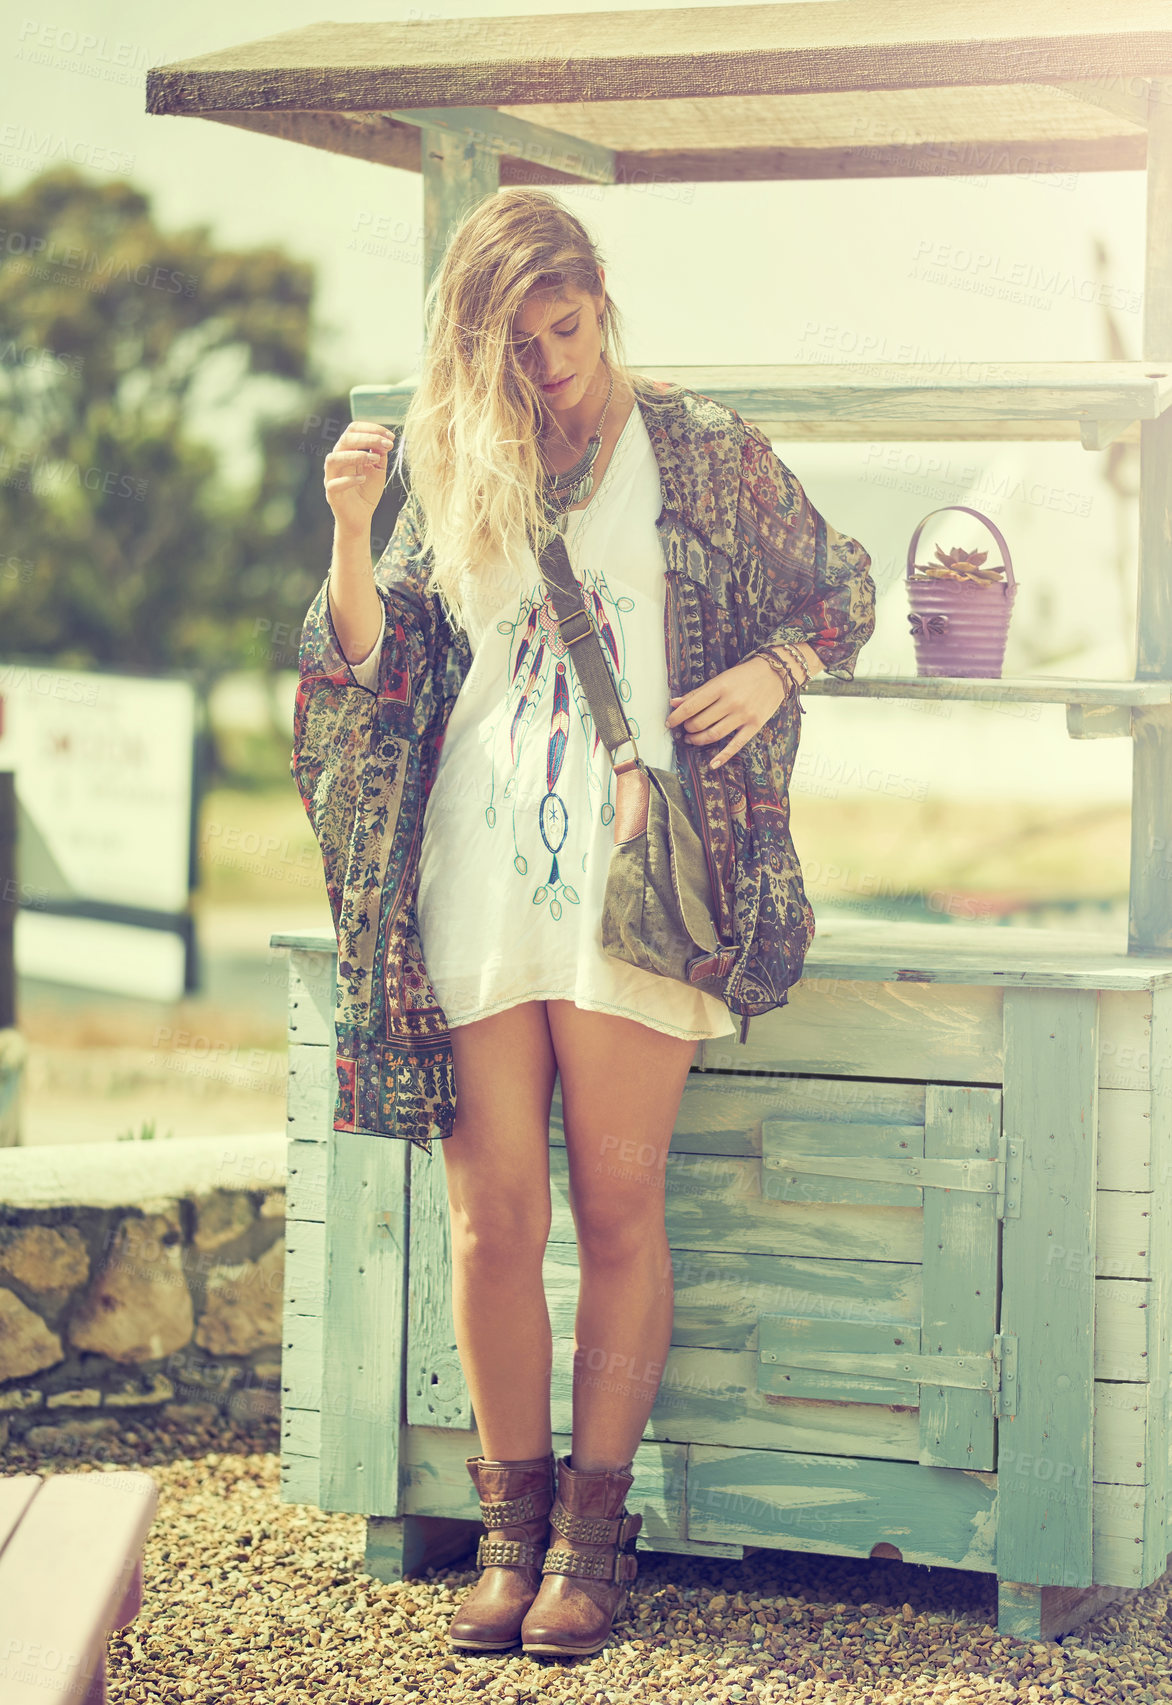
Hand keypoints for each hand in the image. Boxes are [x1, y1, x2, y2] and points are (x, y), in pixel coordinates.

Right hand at [324, 418, 396, 531]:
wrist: (361, 518)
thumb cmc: (367, 491)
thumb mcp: (378, 470)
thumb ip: (380, 454)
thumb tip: (384, 440)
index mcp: (346, 451)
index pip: (353, 430)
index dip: (371, 429)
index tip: (390, 437)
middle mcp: (337, 460)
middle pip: (345, 440)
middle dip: (367, 439)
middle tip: (386, 445)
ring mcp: (332, 477)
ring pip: (334, 458)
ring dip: (355, 455)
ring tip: (374, 459)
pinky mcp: (332, 494)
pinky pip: (334, 483)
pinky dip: (349, 479)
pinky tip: (363, 478)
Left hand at [666, 654, 793, 769]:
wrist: (776, 673)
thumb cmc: (745, 675)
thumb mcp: (720, 678)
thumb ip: (697, 692)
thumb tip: (674, 702)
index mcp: (720, 687)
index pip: (691, 706)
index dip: (677, 717)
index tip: (670, 722)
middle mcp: (731, 702)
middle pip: (700, 722)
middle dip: (688, 728)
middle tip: (685, 728)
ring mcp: (743, 715)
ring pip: (713, 735)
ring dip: (698, 740)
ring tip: (691, 739)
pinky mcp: (754, 726)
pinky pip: (735, 745)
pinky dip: (723, 756)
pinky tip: (712, 764)